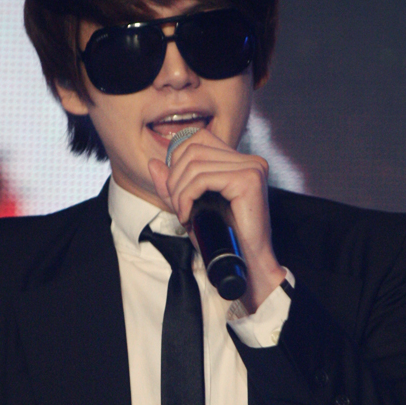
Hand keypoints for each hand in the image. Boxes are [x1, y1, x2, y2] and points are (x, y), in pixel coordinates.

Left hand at [148, 130, 287, 312]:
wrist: (247, 265)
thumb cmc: (223, 240)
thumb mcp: (191, 207)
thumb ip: (173, 186)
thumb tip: (154, 163)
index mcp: (241, 162)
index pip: (198, 139)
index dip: (177, 160)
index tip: (176, 190)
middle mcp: (250, 160)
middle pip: (193, 148)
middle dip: (174, 178)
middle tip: (177, 206)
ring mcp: (251, 168)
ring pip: (194, 164)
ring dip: (179, 191)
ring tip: (183, 213)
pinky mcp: (248, 180)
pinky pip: (202, 179)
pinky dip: (186, 197)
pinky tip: (188, 215)